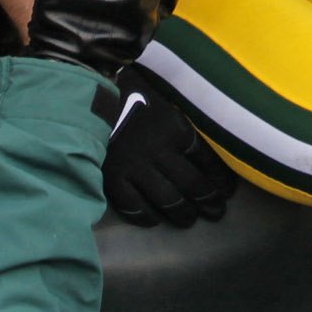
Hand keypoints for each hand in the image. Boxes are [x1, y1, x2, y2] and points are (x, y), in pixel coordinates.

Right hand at [99, 66, 232, 227]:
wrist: (85, 91)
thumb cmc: (130, 91)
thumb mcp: (163, 99)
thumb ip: (179, 121)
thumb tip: (202, 139)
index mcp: (175, 128)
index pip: (206, 159)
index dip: (219, 178)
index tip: (226, 191)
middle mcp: (159, 149)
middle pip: (191, 183)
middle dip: (207, 201)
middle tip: (216, 212)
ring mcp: (135, 165)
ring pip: (167, 198)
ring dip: (182, 212)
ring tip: (190, 219)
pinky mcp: (112, 176)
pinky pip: (133, 206)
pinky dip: (146, 216)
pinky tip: (154, 220)